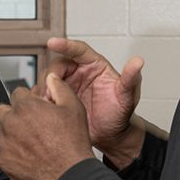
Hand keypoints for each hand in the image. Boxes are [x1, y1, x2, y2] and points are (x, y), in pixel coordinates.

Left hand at [0, 73, 95, 179]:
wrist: (70, 175)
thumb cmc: (73, 144)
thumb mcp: (74, 107)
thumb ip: (59, 87)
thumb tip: (51, 78)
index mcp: (26, 107)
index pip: (17, 93)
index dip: (28, 99)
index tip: (34, 106)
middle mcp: (11, 124)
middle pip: (2, 111)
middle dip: (13, 114)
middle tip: (30, 123)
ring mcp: (5, 144)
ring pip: (0, 132)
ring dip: (11, 134)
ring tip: (31, 141)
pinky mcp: (4, 162)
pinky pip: (3, 152)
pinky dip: (13, 153)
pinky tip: (29, 155)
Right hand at [35, 38, 145, 166]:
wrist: (112, 136)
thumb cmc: (121, 114)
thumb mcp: (128, 97)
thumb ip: (131, 79)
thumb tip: (138, 62)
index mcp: (95, 66)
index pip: (78, 50)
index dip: (65, 45)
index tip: (52, 42)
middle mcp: (79, 72)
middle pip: (58, 65)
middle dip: (51, 76)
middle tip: (50, 92)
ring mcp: (68, 85)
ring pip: (49, 79)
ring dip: (44, 89)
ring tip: (48, 103)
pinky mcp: (59, 99)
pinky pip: (45, 93)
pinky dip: (41, 98)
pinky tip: (43, 107)